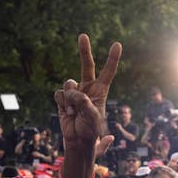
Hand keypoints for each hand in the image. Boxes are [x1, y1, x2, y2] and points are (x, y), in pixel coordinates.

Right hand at [54, 34, 120, 155]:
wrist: (77, 141)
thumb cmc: (90, 131)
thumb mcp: (93, 118)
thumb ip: (85, 103)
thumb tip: (75, 94)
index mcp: (100, 92)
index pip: (107, 73)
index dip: (112, 59)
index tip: (117, 45)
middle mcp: (87, 89)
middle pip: (86, 65)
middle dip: (84, 50)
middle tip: (83, 36)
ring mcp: (75, 93)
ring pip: (69, 84)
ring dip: (71, 98)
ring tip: (75, 112)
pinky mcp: (63, 99)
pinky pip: (59, 93)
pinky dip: (62, 103)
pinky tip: (67, 113)